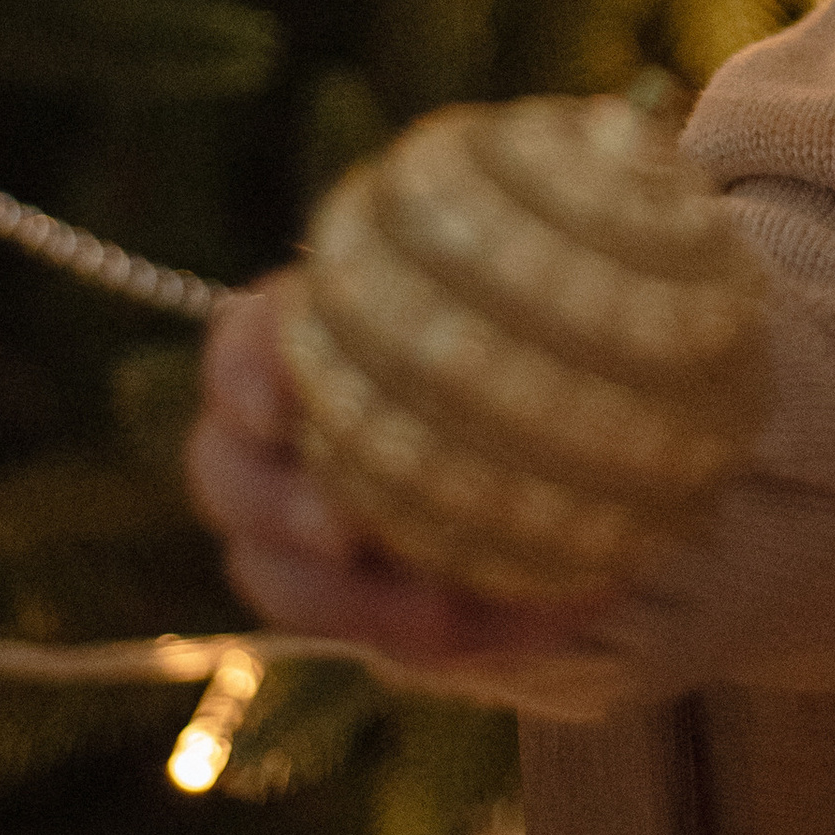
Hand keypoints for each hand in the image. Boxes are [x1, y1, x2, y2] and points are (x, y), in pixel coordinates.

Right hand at [185, 278, 617, 681]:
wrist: (593, 441)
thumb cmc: (551, 331)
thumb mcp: (548, 287)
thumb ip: (542, 267)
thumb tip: (608, 193)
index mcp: (312, 337)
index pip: (241, 345)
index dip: (247, 372)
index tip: (283, 406)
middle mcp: (281, 434)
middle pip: (225, 473)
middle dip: (279, 506)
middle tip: (348, 534)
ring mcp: (302, 528)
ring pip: (275, 576)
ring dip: (356, 603)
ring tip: (445, 612)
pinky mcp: (358, 604)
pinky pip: (372, 641)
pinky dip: (442, 640)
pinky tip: (529, 620)